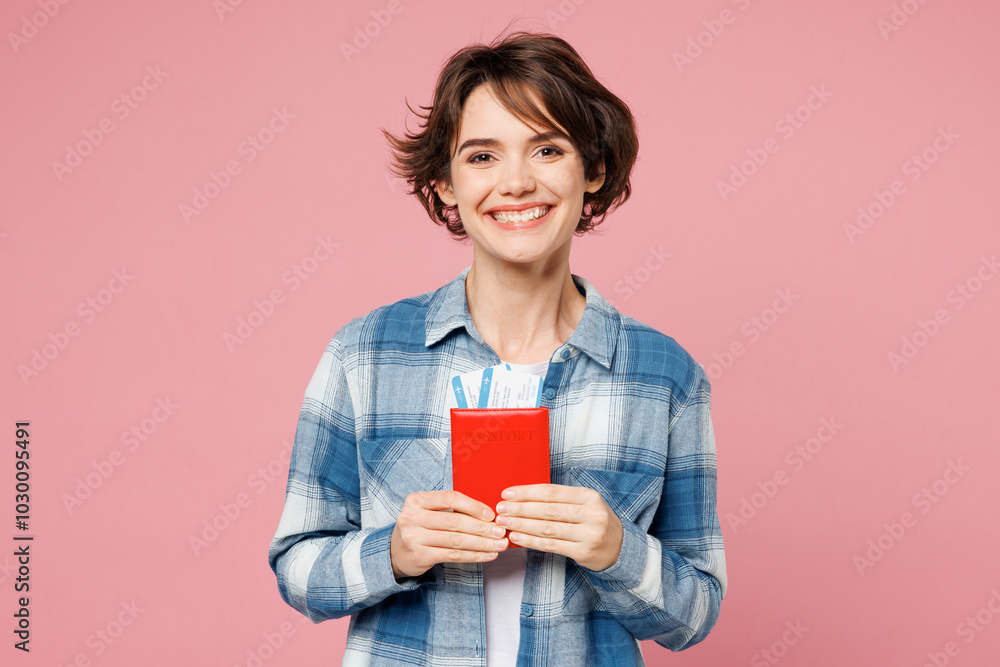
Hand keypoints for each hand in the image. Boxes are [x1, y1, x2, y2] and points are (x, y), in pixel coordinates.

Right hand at [390, 490, 508, 578]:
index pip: (450, 498)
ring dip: (482, 543)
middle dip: (482, 527)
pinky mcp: (420, 556)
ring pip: (456, 540)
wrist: (394, 553)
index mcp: (416, 500)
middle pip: (455, 521)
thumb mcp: (427, 512)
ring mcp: (414, 537)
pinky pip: (453, 555)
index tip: (491, 514)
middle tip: (501, 532)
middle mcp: (412, 517)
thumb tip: (488, 514)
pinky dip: (474, 555)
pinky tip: (487, 555)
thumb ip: (450, 509)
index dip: (473, 506)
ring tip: (499, 545)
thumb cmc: (420, 528)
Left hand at [495, 484, 623, 571]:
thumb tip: (523, 497)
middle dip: (521, 509)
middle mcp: (591, 514)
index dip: (528, 492)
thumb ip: (561, 499)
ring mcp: (589, 534)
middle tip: (500, 509)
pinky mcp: (584, 552)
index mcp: (589, 496)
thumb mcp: (585, 504)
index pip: (552, 492)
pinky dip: (532, 542)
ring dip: (522, 525)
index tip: (507, 493)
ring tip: (504, 523)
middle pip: (548, 510)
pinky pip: (552, 545)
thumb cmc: (594, 522)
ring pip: (548, 528)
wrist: (619, 548)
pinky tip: (517, 538)